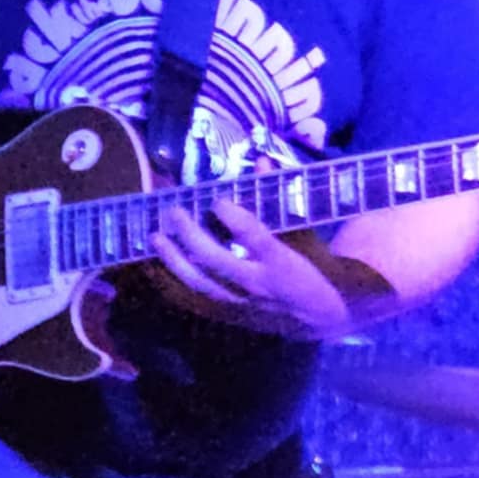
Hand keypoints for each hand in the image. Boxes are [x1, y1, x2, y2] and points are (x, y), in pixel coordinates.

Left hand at [150, 196, 348, 340]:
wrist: (323, 316)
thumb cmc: (315, 265)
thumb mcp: (306, 231)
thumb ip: (281, 198)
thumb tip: (260, 161)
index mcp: (282, 261)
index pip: (255, 239)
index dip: (234, 218)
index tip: (217, 200)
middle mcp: (259, 284)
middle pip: (217, 261)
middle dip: (190, 236)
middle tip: (173, 211)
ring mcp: (241, 302)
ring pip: (200, 282)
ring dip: (174, 259)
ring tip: (156, 237)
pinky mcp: (230, 313)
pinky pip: (196, 299)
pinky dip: (173, 284)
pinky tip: (155, 267)